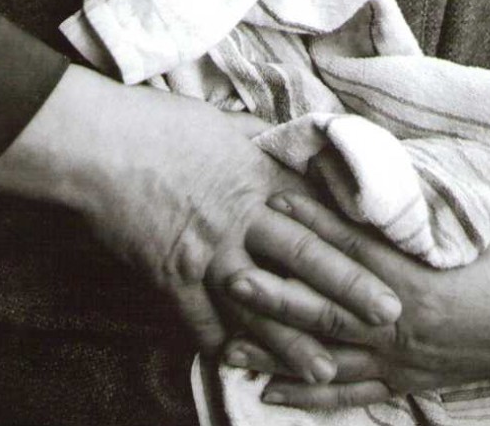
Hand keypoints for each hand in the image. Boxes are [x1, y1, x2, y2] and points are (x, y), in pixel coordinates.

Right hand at [0, 68, 402, 381]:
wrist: (99, 144)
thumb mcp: (219, 121)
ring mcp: (207, 251)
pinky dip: (220, 344)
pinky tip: (240, 365)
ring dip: (294, 340)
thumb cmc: (157, 123)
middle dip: (350, 290)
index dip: (355, 235)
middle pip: (305, 259)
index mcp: (257, 175)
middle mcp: (240, 217)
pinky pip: (201, 319)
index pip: (317, 211)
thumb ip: (255, 137)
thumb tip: (279, 138)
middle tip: (389, 315)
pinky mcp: (170, 275)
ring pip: (261, 304)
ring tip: (329, 367)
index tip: (387, 252)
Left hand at [223, 193, 489, 408]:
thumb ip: (414, 209)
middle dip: (279, 294)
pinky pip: (351, 394)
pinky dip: (310, 398)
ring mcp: (402, 359)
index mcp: (420, 277)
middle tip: (232, 275)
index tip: (275, 199)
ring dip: (279, 350)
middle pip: (331, 308)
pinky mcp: (405, 382)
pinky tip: (268, 393)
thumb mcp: (466, 227)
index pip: (356, 246)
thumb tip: (367, 171)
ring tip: (229, 341)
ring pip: (331, 358)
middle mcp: (404, 322)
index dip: (315, 223)